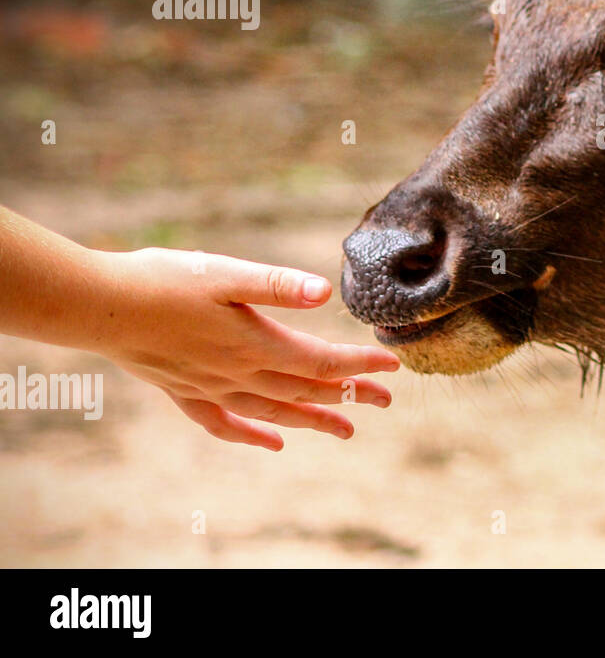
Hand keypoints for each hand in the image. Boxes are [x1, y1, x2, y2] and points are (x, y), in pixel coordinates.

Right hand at [88, 248, 399, 450]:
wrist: (99, 306)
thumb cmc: (164, 280)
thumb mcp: (226, 273)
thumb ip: (277, 285)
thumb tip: (324, 292)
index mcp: (255, 344)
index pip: (321, 362)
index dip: (359, 365)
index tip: (394, 366)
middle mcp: (238, 374)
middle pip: (306, 392)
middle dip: (350, 395)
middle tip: (385, 401)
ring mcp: (210, 388)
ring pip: (273, 412)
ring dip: (312, 420)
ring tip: (344, 429)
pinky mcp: (184, 391)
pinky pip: (225, 424)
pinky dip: (252, 434)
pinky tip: (271, 443)